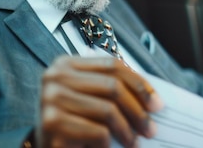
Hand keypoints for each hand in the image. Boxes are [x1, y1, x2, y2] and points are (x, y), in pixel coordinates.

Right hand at [36, 55, 163, 147]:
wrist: (45, 147)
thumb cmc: (71, 122)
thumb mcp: (89, 98)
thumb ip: (110, 88)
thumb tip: (151, 97)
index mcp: (66, 64)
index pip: (112, 66)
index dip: (139, 83)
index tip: (157, 103)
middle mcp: (55, 77)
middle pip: (112, 87)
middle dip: (138, 110)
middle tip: (151, 129)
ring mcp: (51, 99)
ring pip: (107, 111)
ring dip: (127, 131)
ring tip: (134, 143)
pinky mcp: (52, 125)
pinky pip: (98, 132)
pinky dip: (109, 144)